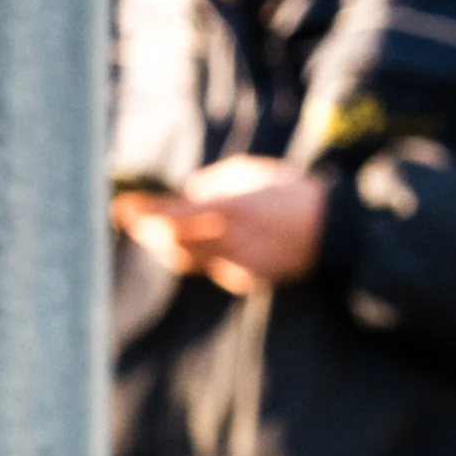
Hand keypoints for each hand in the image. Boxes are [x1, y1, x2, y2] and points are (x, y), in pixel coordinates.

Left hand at [114, 155, 329, 294]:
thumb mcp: (250, 174)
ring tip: (148, 227)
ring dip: (164, 244)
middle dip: (146, 231)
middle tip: (128, 216)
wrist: (334, 229)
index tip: (121, 206)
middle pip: (172, 243)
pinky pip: (209, 266)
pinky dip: (197, 252)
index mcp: (233, 210)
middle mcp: (232, 242)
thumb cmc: (289, 192)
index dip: (145, 213)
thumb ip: (212, 185)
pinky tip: (195, 239)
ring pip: (186, 259)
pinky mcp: (243, 280)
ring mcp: (238, 265)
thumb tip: (184, 196)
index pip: (175, 215)